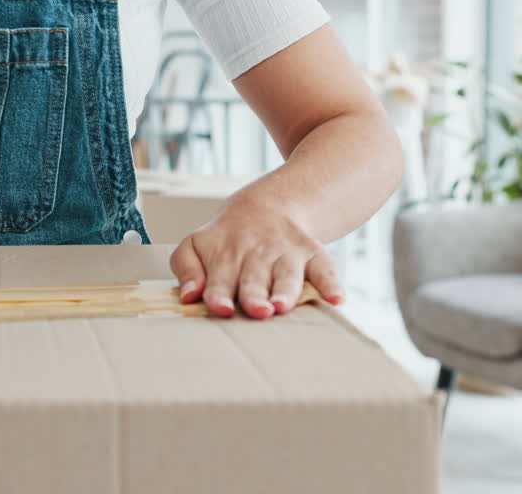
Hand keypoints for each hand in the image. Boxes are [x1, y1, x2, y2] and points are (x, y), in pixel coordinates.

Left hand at [169, 196, 344, 318]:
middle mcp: (256, 255)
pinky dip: (331, 283)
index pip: (220, 278)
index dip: (219, 293)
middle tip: (257, 311)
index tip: (220, 307)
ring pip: (287, 275)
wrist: (266, 208)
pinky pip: (325, 268)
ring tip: (283, 306)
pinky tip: (336, 299)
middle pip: (254, 278)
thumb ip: (185, 268)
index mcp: (225, 255)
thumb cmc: (225, 240)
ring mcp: (286, 254)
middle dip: (255, 295)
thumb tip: (188, 295)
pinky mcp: (312, 254)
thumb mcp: (195, 245)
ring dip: (286, 291)